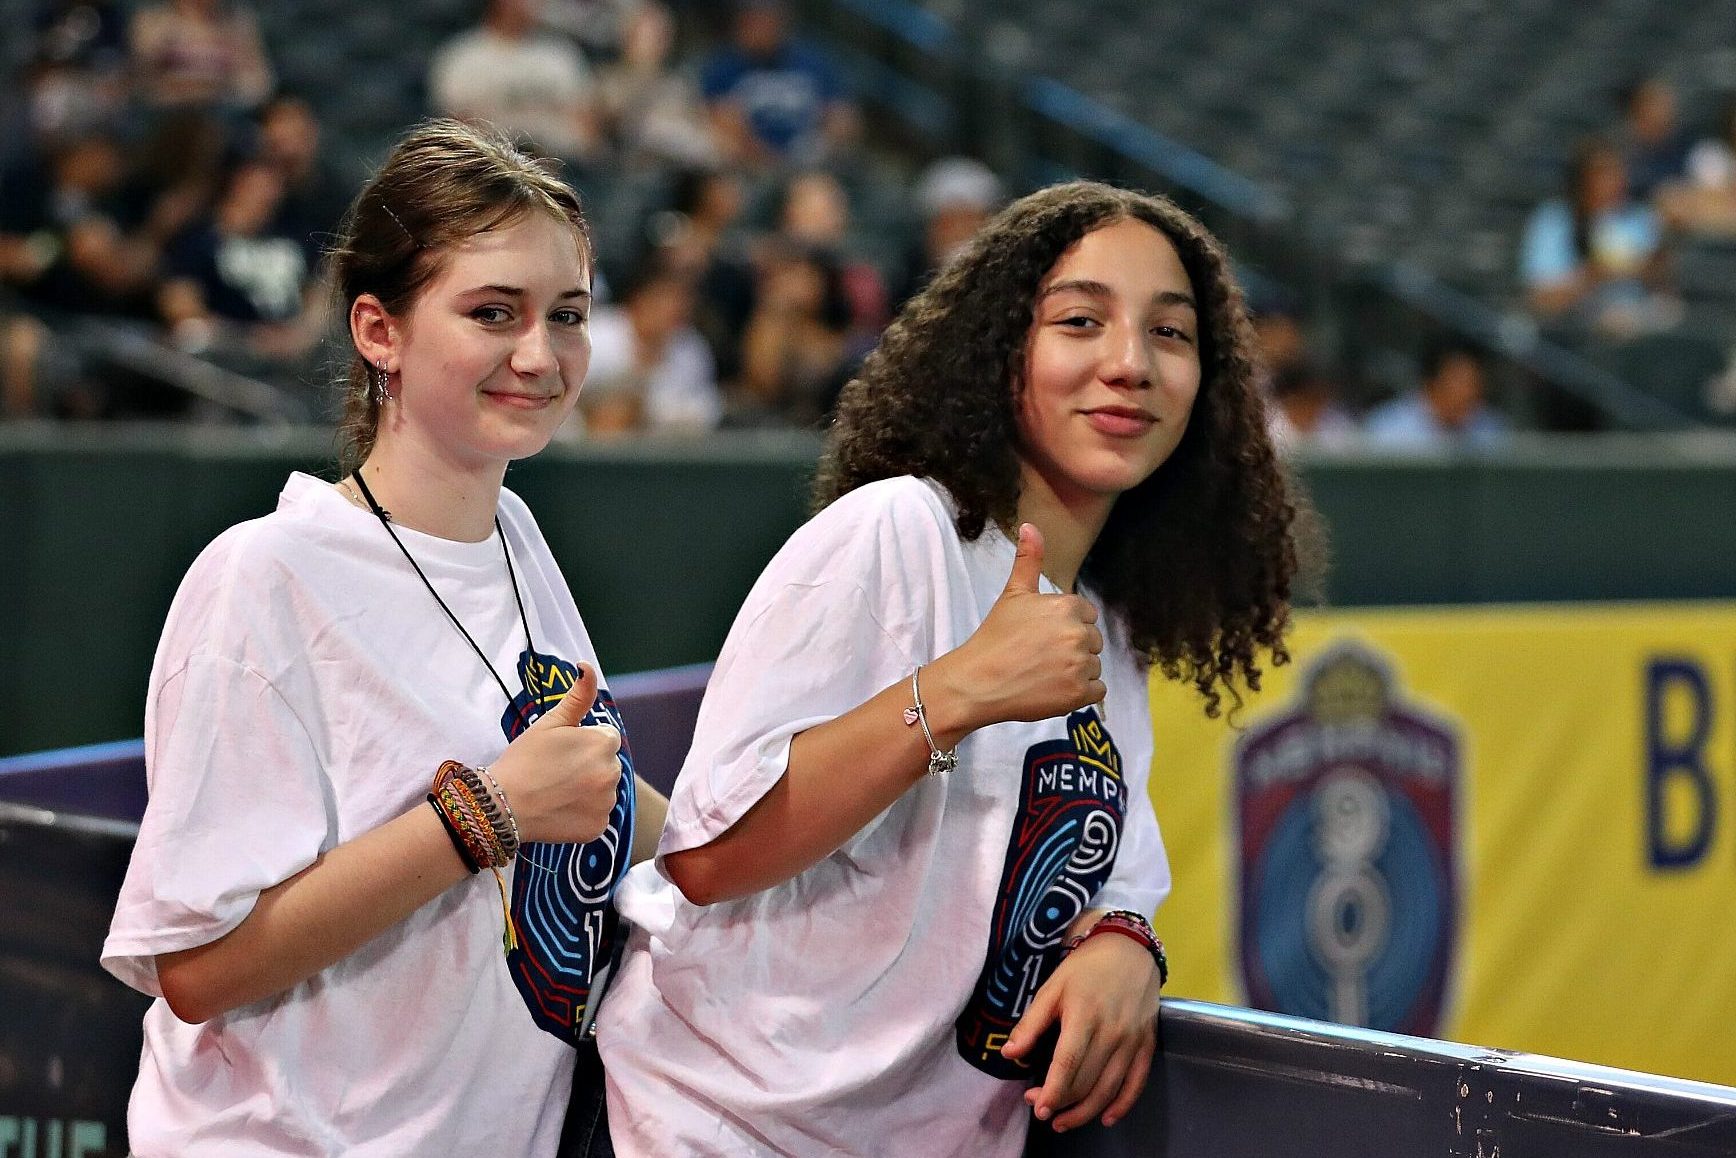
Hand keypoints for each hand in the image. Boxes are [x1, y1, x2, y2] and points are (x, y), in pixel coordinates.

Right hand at [488, 663, 620, 843]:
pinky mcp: (598, 828)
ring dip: (588, 790)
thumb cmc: (524, 759)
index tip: (560, 752)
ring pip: (604, 790)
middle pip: (607, 764)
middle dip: (588, 765)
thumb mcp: (550, 722)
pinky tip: (560, 810)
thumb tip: (587, 666)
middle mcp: (612, 773)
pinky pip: (598, 816)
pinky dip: (583, 814)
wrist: (501, 804)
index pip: (605, 738)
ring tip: (556, 791)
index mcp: (603, 743)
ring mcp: (606, 803)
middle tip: (556, 772)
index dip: (582, 743)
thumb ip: (577, 696)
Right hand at [926, 524, 1104, 739]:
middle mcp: (1077, 633)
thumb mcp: (1013, 594)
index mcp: (1067, 606)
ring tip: (1044, 673)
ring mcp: (1080, 665)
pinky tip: (1054, 689)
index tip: (1043, 636)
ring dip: (1076, 672)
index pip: (1086, 615)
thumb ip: (1028, 560)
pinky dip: (1080, 693)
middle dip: (1073, 649)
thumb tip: (1030, 526)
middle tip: (1041, 656)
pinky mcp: (1079, 693)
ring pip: (1095, 666)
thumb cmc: (995, 637)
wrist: (978, 681)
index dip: (1065, 626)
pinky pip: (1097, 691)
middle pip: (1093, 641)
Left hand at [1001, 932, 1161, 1131]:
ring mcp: (1132, 1040)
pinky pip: (1137, 1082)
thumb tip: (1008, 1053)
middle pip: (1086, 1081)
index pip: (1067, 1063)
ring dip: (1086, 1112)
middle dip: (1061, 1101)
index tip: (1038, 1107)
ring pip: (1109, 1088)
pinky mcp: (1147, 1044)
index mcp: (1084, 1015)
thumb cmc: (1085, 968)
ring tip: (1064, 1122)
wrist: (1129, 949)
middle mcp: (1111, 1032)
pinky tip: (1106, 1117)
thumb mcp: (1052, 988)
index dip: (1052, 1090)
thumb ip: (1031, 1023)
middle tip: (1040, 1107)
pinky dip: (1122, 1105)